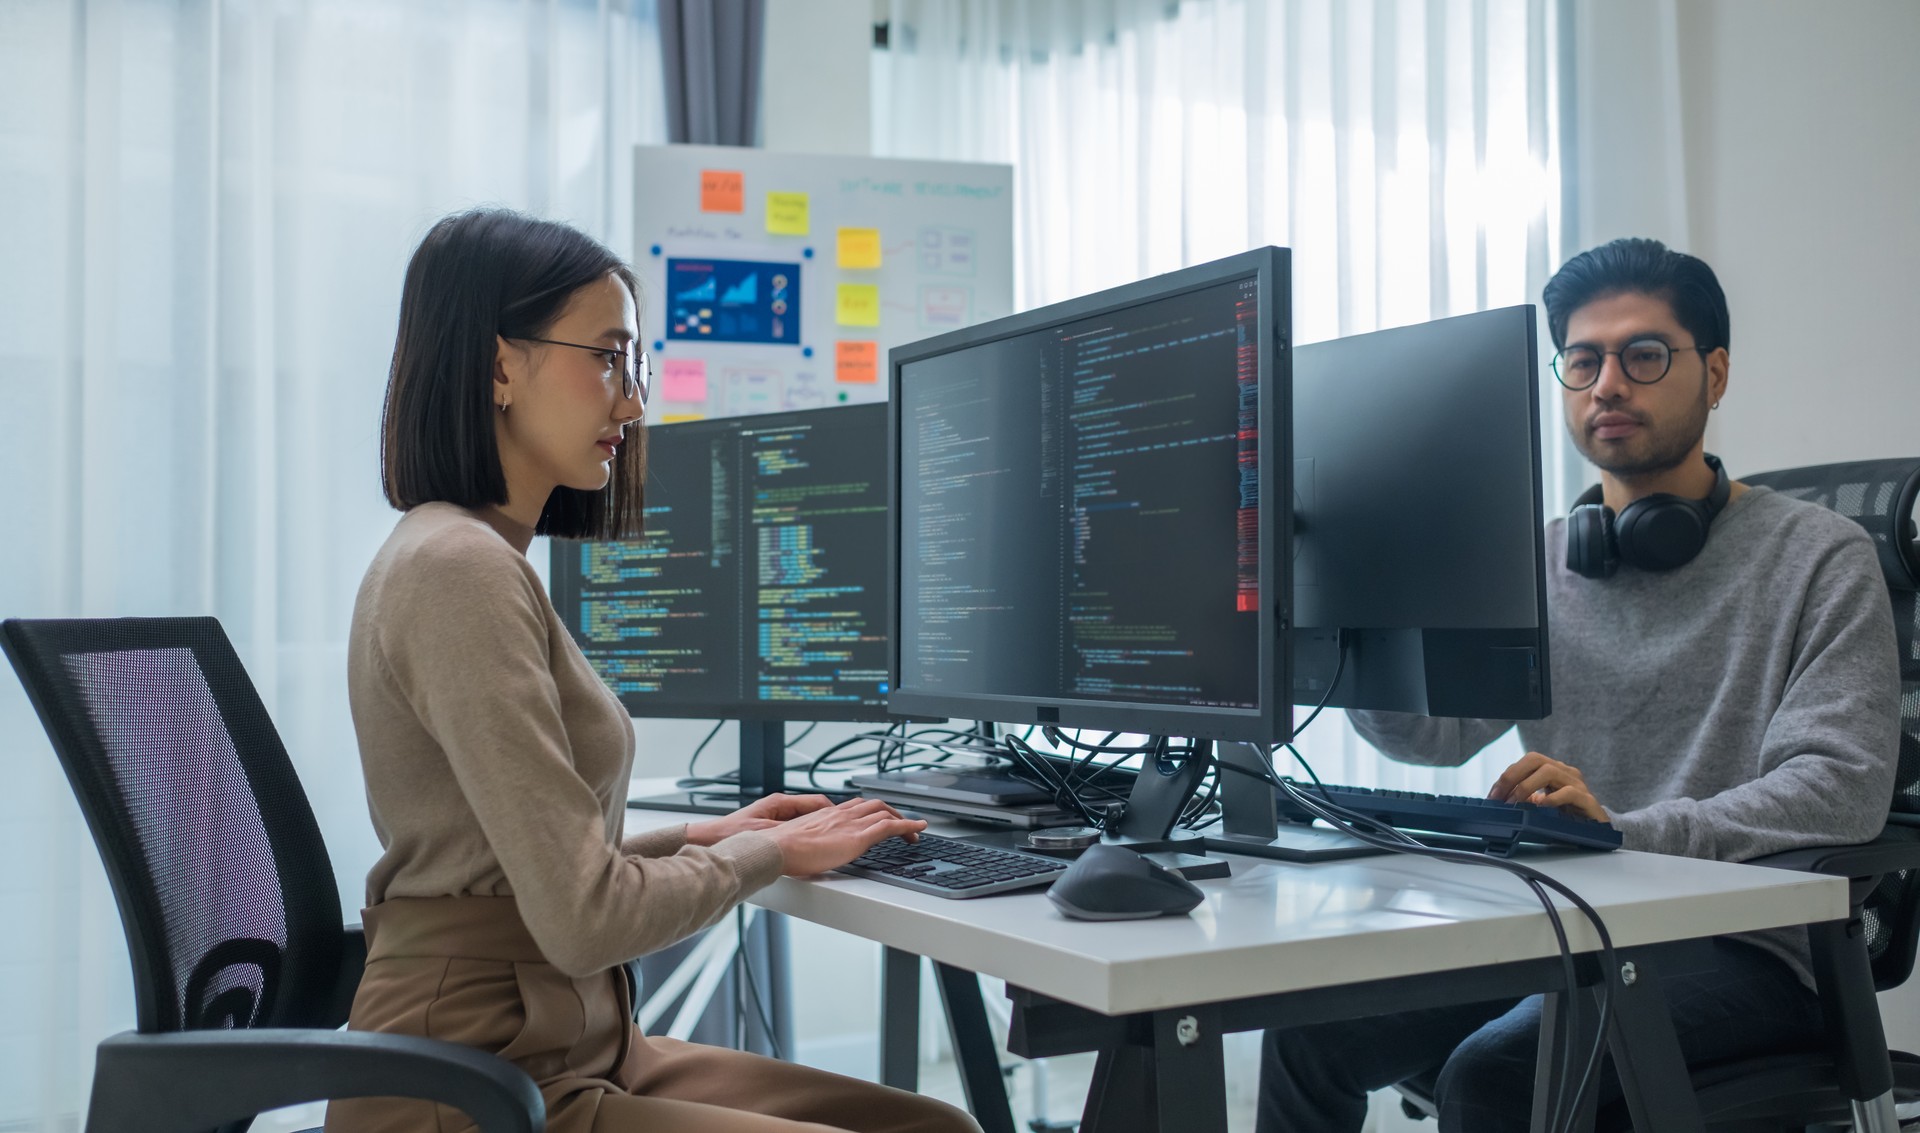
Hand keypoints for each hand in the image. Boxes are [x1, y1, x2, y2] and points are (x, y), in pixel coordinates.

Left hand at [685, 792, 836, 846]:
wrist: (709, 841)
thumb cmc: (731, 834)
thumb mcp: (766, 833)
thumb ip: (789, 832)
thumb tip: (810, 832)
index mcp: (780, 803)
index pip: (817, 802)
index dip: (833, 811)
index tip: (844, 819)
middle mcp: (778, 807)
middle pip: (812, 810)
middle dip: (827, 819)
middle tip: (842, 829)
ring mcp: (774, 817)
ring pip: (804, 820)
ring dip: (815, 828)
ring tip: (827, 839)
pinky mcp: (768, 828)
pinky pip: (793, 829)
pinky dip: (803, 836)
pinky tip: (806, 848)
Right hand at [761, 796, 927, 876]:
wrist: (776, 848)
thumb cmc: (780, 849)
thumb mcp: (796, 841)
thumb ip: (807, 842)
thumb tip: (807, 852)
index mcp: (825, 814)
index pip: (854, 806)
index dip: (870, 811)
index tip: (877, 817)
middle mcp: (840, 814)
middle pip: (873, 805)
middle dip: (891, 813)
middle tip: (901, 824)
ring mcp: (850, 824)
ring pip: (884, 812)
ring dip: (902, 819)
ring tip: (914, 830)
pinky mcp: (858, 837)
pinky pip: (890, 826)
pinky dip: (908, 825)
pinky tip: (918, 829)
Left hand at [1487, 751, 1608, 821]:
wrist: (1598, 830)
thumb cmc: (1567, 817)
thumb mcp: (1541, 806)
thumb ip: (1525, 799)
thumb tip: (1498, 801)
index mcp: (1553, 770)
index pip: (1526, 762)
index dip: (1507, 776)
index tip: (1493, 796)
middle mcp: (1565, 773)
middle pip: (1535, 760)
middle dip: (1512, 776)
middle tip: (1500, 798)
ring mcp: (1578, 785)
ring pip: (1550, 771)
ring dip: (1526, 787)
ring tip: (1515, 803)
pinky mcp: (1588, 801)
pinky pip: (1570, 792)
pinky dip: (1553, 798)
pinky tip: (1542, 806)